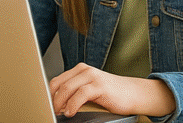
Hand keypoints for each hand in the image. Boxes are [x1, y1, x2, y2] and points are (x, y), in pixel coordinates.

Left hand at [49, 62, 174, 118]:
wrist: (133, 94)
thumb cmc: (111, 94)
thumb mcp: (89, 89)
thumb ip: (75, 91)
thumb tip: (57, 103)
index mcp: (79, 70)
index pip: (57, 80)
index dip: (50, 94)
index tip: (48, 105)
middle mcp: (84, 70)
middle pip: (59, 84)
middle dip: (53, 99)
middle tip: (53, 111)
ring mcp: (92, 77)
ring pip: (67, 88)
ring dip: (61, 103)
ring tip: (61, 112)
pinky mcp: (100, 86)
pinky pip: (80, 94)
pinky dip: (72, 104)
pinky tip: (70, 112)